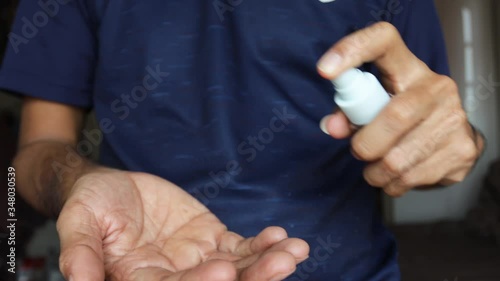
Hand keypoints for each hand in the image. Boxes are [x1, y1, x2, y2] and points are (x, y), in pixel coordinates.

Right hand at [57, 169, 308, 279]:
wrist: (112, 186)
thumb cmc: (90, 204)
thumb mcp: (79, 223)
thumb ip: (81, 253)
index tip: (225, 271)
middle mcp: (172, 278)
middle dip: (251, 279)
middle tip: (281, 263)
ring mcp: (197, 261)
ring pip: (237, 269)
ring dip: (267, 262)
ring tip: (294, 251)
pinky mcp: (212, 240)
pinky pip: (242, 247)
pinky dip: (262, 244)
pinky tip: (281, 236)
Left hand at [317, 22, 484, 196]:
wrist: (453, 135)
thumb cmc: (405, 115)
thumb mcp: (377, 104)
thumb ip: (350, 111)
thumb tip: (331, 127)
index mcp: (409, 69)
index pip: (383, 41)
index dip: (352, 50)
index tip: (325, 70)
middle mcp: (436, 88)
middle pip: (394, 117)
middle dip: (366, 145)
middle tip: (359, 152)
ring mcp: (454, 119)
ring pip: (399, 159)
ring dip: (376, 172)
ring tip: (376, 169)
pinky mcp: (462, 150)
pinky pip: (412, 178)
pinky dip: (394, 184)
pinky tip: (397, 176)